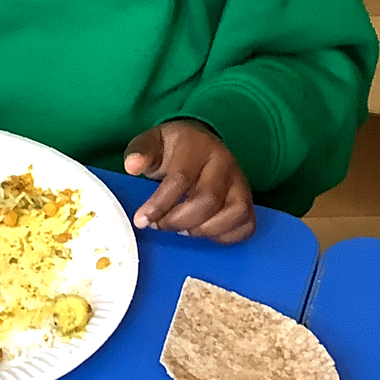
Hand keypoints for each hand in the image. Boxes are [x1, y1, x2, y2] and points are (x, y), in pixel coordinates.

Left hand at [123, 119, 255, 243]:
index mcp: (198, 147)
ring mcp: (240, 182)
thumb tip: (132, 166)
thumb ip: (141, 152)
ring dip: (204, 230)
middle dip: (179, 221)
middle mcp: (224, 163)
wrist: (199, 142)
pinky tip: (202, 231)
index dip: (160, 204)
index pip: (181, 179)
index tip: (142, 221)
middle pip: (208, 201)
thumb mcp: (152, 142)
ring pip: (234, 214)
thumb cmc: (173, 148)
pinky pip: (246, 225)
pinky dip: (225, 236)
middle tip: (160, 225)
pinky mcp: (248, 200)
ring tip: (182, 228)